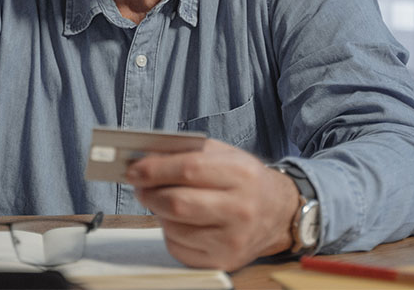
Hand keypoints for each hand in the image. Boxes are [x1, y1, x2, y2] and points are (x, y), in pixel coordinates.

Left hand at [126, 139, 298, 270]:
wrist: (279, 213)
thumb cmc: (246, 181)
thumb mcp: (225, 156)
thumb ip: (187, 152)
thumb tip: (144, 158)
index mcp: (242, 175)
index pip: (188, 170)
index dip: (154, 169)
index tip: (134, 169)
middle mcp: (241, 210)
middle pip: (177, 203)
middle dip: (149, 193)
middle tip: (140, 186)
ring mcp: (233, 240)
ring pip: (173, 227)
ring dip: (159, 213)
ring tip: (162, 202)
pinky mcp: (223, 261)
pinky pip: (179, 247)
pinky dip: (171, 233)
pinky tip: (180, 222)